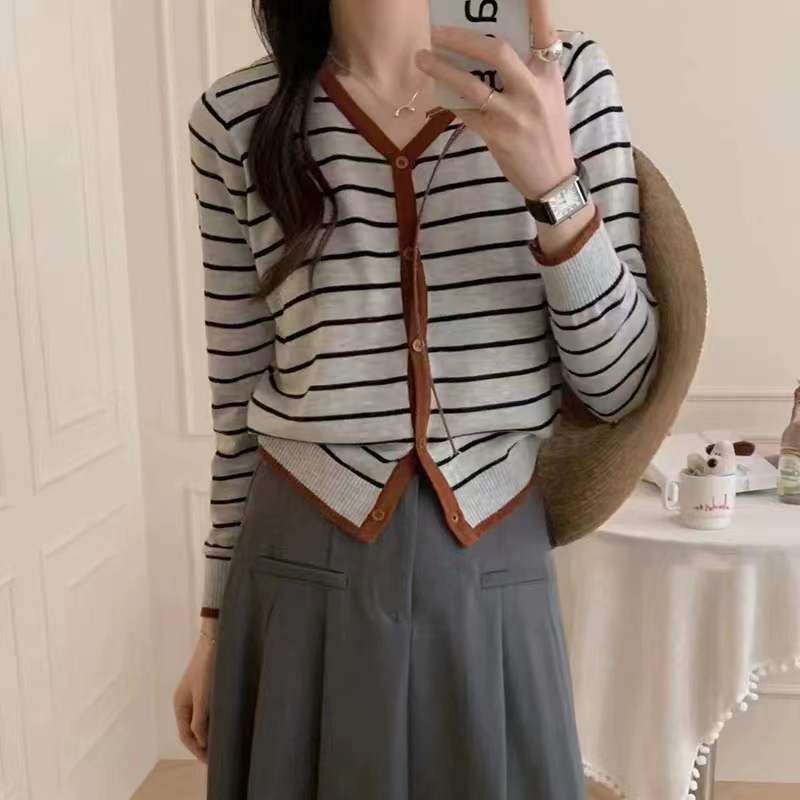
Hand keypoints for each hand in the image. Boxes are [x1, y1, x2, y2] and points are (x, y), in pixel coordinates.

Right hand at [173, 621, 216, 762]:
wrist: (216, 639)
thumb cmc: (208, 666)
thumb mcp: (204, 696)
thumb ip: (200, 720)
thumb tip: (200, 742)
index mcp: (180, 704)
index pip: (185, 734)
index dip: (197, 749)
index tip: (210, 761)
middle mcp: (185, 701)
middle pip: (191, 729)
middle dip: (202, 744)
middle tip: (217, 756)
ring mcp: (195, 694)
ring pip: (200, 720)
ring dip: (208, 733)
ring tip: (221, 744)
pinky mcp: (206, 687)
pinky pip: (206, 711)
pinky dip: (212, 721)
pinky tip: (224, 724)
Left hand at [414, 0, 575, 200]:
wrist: (552, 179)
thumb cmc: (547, 133)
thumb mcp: (549, 95)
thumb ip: (529, 70)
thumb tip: (492, 46)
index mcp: (548, 74)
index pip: (544, 30)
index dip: (535, 5)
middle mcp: (533, 90)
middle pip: (496, 51)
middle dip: (462, 37)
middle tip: (438, 30)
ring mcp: (514, 114)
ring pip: (472, 85)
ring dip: (442, 69)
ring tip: (422, 57)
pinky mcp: (497, 136)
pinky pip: (466, 112)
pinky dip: (449, 101)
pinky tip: (437, 91)